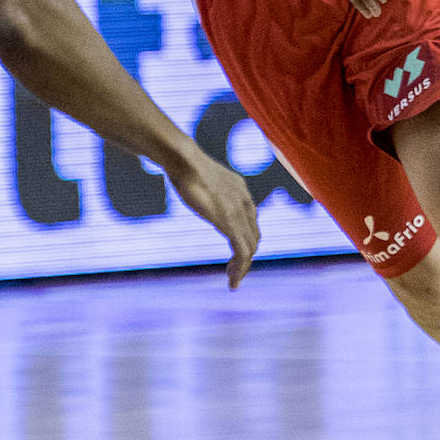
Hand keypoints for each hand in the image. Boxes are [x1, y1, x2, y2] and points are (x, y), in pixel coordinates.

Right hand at [167, 150, 259, 288]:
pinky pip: (243, 251)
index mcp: (240, 190)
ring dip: (244, 266)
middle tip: (233, 271)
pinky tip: (232, 281)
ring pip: (251, 246)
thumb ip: (202, 183)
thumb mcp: (199, 174)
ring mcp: (239, 212)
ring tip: (233, 280)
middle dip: (246, 256)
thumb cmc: (184, 163)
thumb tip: (188, 179)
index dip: (245, 239)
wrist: (184, 158)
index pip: (251, 221)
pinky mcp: (229, 222)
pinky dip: (241, 268)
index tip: (234, 253)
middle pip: (255, 235)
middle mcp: (245, 201)